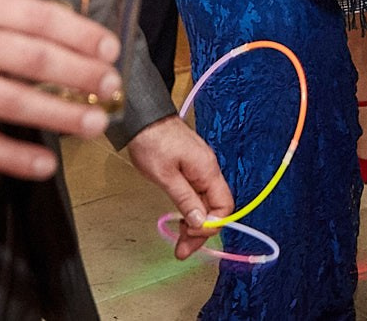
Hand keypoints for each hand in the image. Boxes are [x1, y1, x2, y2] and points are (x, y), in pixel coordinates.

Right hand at [0, 0, 119, 180]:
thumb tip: (57, 34)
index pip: (36, 17)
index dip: (78, 33)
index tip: (108, 47)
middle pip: (32, 58)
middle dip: (80, 74)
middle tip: (111, 86)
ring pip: (12, 101)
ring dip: (59, 116)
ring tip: (94, 124)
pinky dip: (15, 156)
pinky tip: (44, 165)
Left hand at [125, 116, 234, 259]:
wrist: (142, 117)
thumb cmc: (152, 141)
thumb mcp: (165, 175)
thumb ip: (185, 199)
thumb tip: (200, 222)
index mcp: (207, 171)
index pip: (224, 206)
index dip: (210, 225)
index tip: (191, 235)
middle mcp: (208, 170)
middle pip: (215, 208)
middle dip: (201, 231)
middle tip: (182, 250)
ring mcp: (200, 168)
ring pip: (206, 203)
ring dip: (195, 223)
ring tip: (179, 240)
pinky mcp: (191, 167)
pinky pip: (198, 194)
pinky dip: (190, 210)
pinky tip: (180, 219)